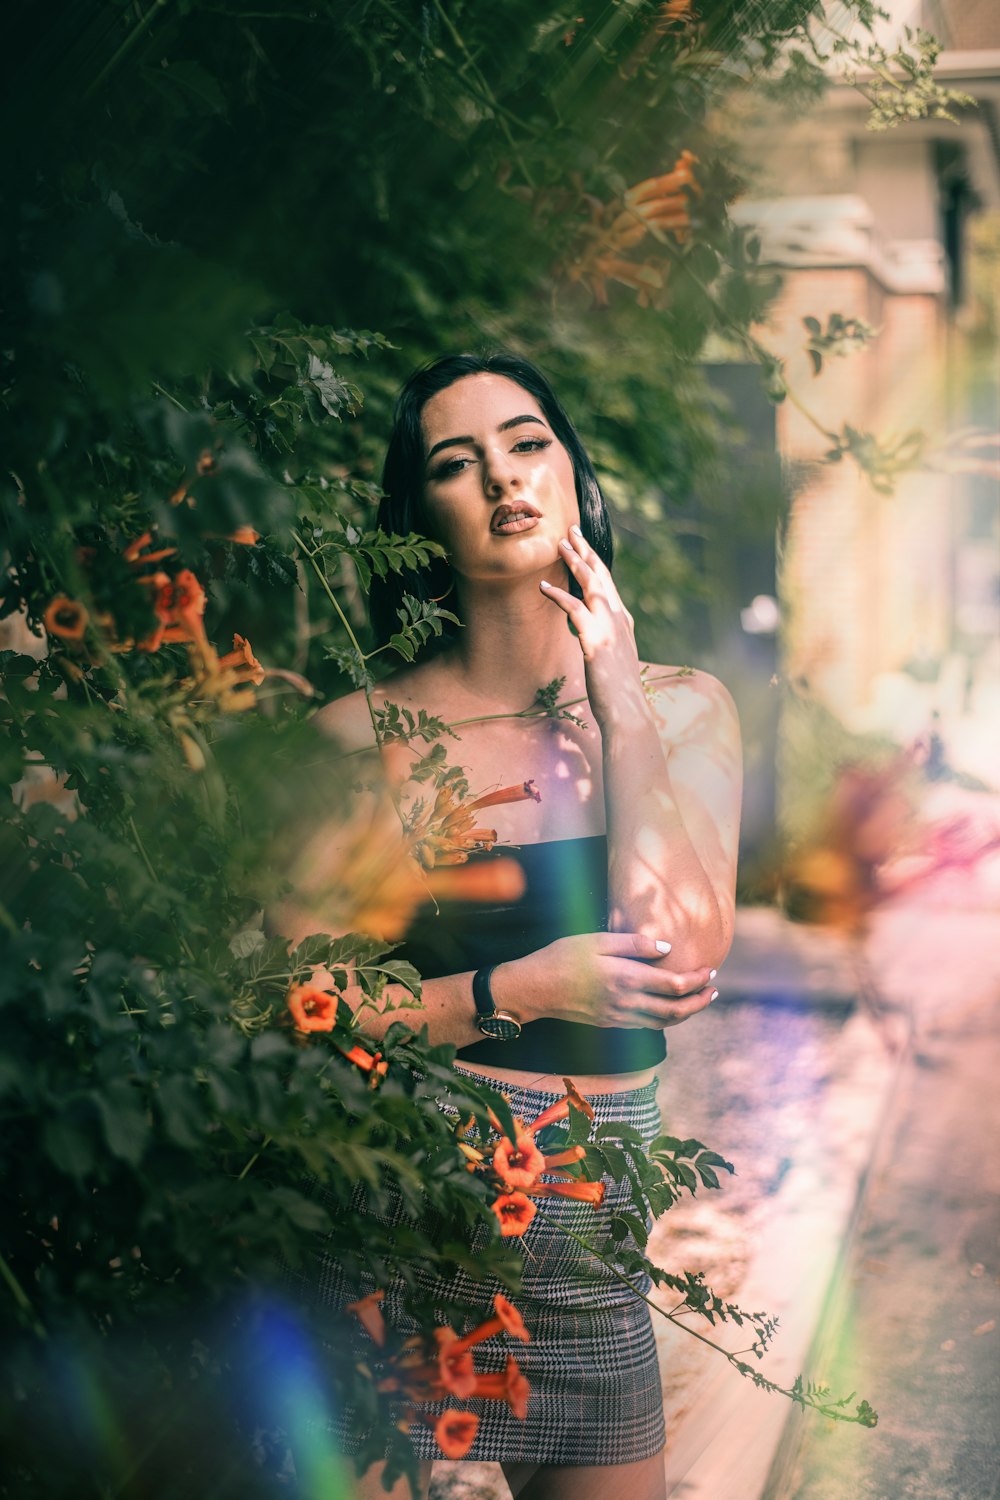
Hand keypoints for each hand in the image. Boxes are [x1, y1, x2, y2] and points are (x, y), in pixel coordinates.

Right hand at [504, 931, 717, 1030]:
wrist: (533, 989)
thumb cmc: (561, 957)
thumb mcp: (595, 941)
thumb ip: (633, 943)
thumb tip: (667, 947)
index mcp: (625, 979)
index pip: (674, 985)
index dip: (697, 980)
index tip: (710, 970)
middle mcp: (625, 1003)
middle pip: (675, 1011)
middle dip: (700, 1002)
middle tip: (715, 990)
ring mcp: (617, 1018)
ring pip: (663, 1023)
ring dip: (686, 1014)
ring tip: (700, 1001)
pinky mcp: (609, 1024)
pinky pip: (646, 1027)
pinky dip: (665, 1020)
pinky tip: (670, 1010)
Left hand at [540, 524, 644, 724]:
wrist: (628, 713)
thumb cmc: (619, 693)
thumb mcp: (613, 660)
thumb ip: (604, 642)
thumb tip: (590, 635)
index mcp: (623, 623)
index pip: (608, 585)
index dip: (595, 562)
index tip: (583, 545)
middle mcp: (619, 619)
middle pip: (601, 576)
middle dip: (586, 551)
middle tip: (571, 530)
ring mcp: (609, 629)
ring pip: (592, 585)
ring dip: (576, 563)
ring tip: (560, 545)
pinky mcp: (597, 642)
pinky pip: (575, 611)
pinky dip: (559, 596)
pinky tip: (543, 587)